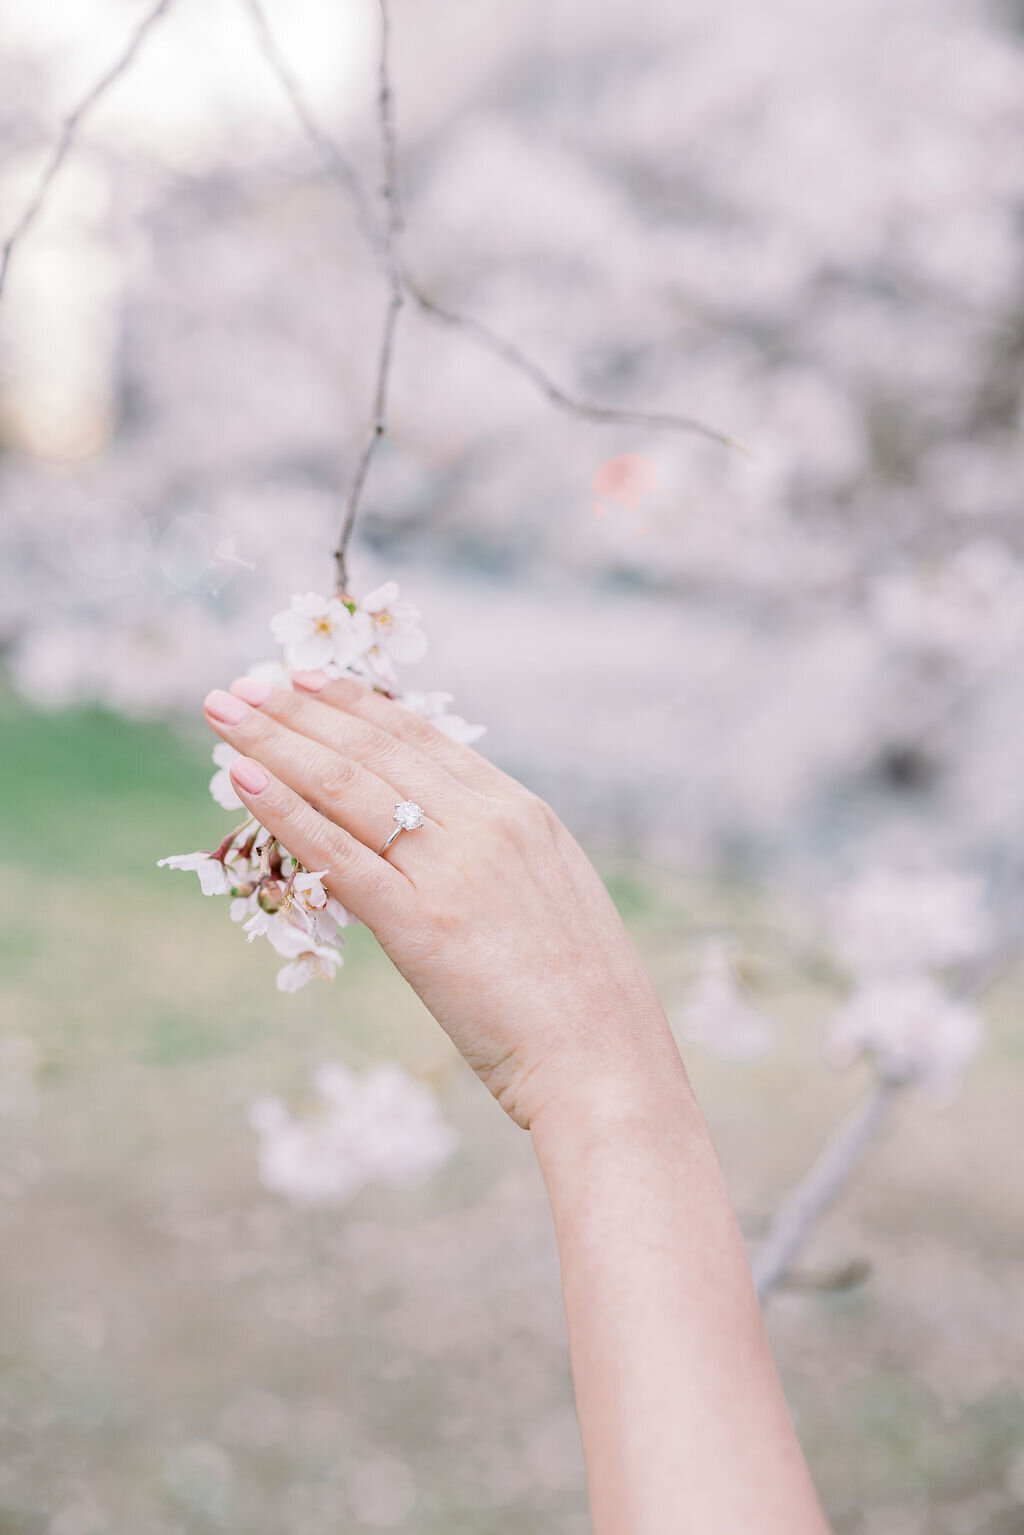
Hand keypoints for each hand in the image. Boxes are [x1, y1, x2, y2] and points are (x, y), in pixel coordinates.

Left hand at [203, 671, 679, 1127]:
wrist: (605, 1062)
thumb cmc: (583, 997)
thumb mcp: (550, 895)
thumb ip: (495, 855)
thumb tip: (436, 838)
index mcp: (521, 812)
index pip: (419, 738)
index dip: (354, 704)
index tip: (304, 680)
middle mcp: (486, 824)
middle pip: (372, 749)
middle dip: (296, 710)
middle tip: (239, 687)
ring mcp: (453, 870)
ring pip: (345, 787)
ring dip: (275, 743)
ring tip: (224, 714)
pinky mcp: (421, 925)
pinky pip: (338, 854)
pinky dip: (284, 811)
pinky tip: (242, 780)